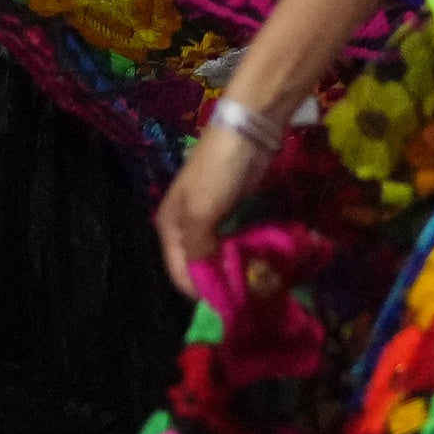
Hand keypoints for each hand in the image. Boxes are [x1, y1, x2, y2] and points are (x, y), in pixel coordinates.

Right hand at [156, 120, 265, 298]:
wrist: (248, 129)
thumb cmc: (217, 171)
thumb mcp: (200, 213)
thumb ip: (198, 251)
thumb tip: (206, 285)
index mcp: (170, 227)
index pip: (180, 273)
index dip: (202, 290)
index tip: (230, 304)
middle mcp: (187, 226)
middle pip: (201, 265)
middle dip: (222, 281)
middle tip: (249, 294)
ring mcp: (213, 218)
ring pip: (221, 255)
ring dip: (237, 268)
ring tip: (259, 280)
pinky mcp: (235, 210)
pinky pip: (238, 241)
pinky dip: (248, 252)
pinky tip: (263, 260)